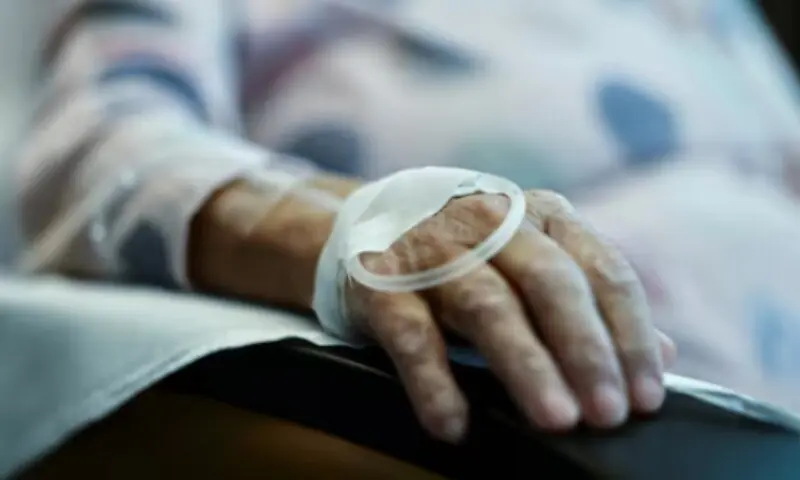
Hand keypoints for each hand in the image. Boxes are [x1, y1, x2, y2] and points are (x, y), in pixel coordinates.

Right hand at [190, 179, 675, 443]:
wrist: (368, 223)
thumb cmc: (468, 253)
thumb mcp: (532, 260)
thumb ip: (592, 301)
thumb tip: (669, 352)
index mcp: (539, 216)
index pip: (601, 270)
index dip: (629, 335)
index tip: (645, 396)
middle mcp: (490, 223)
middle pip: (550, 283)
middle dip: (584, 350)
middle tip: (607, 414)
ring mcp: (432, 250)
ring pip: (487, 304)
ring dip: (525, 364)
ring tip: (556, 420)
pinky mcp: (380, 280)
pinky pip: (411, 333)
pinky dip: (433, 380)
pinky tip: (454, 425)